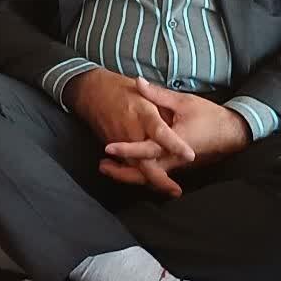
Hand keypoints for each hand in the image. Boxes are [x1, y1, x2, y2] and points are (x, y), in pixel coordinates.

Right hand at [65, 69, 194, 196]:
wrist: (90, 92)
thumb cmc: (120, 89)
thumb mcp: (142, 89)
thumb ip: (159, 101)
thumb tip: (179, 113)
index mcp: (143, 114)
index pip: (160, 133)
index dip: (174, 145)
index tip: (190, 155)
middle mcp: (131, 131)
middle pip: (145, 160)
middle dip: (159, 179)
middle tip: (176, 191)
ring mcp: (120, 142)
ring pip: (135, 167)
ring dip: (151, 180)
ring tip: (170, 189)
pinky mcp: (113, 148)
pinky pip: (127, 165)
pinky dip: (137, 175)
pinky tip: (150, 181)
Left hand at [99, 77, 251, 194]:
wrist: (234, 133)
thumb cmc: (209, 116)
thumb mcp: (183, 102)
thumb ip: (158, 95)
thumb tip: (138, 82)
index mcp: (175, 143)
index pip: (147, 149)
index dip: (127, 148)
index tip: (109, 147)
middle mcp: (174, 159)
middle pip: (145, 172)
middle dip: (122, 171)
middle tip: (102, 165)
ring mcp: (176, 165)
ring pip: (149, 177)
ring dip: (128, 174)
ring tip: (107, 168)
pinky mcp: (178, 165)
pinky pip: (156, 174)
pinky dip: (140, 173)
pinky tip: (126, 167)